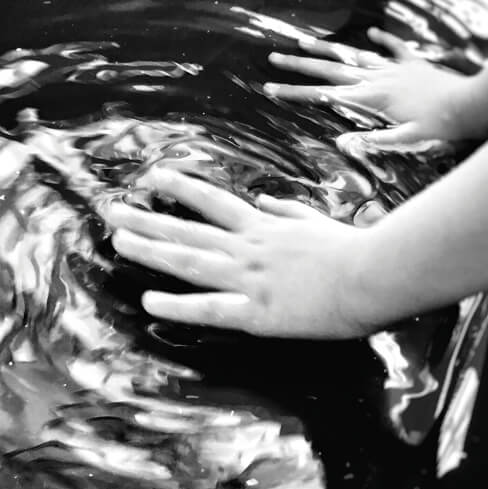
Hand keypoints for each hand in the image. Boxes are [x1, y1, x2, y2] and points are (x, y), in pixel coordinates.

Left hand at [103, 169, 385, 339]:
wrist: (375, 272)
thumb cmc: (359, 249)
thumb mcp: (319, 221)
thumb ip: (289, 212)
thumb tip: (266, 202)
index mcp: (267, 228)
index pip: (216, 203)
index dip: (184, 189)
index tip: (155, 176)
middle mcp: (250, 249)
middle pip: (189, 229)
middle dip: (148, 219)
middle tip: (112, 210)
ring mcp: (250, 279)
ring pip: (190, 261)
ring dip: (151, 250)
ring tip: (118, 241)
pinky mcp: (258, 312)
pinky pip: (210, 309)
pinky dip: (178, 305)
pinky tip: (149, 301)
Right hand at [265, 28, 487, 147]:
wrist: (473, 104)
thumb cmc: (441, 127)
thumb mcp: (407, 141)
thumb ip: (375, 141)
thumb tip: (342, 142)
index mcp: (372, 98)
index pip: (324, 96)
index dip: (295, 93)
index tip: (269, 88)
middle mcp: (378, 78)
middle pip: (331, 69)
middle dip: (299, 65)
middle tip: (273, 57)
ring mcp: (395, 69)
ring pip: (354, 55)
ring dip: (328, 49)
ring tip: (304, 40)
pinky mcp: (414, 65)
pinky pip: (395, 49)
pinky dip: (383, 41)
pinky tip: (372, 33)